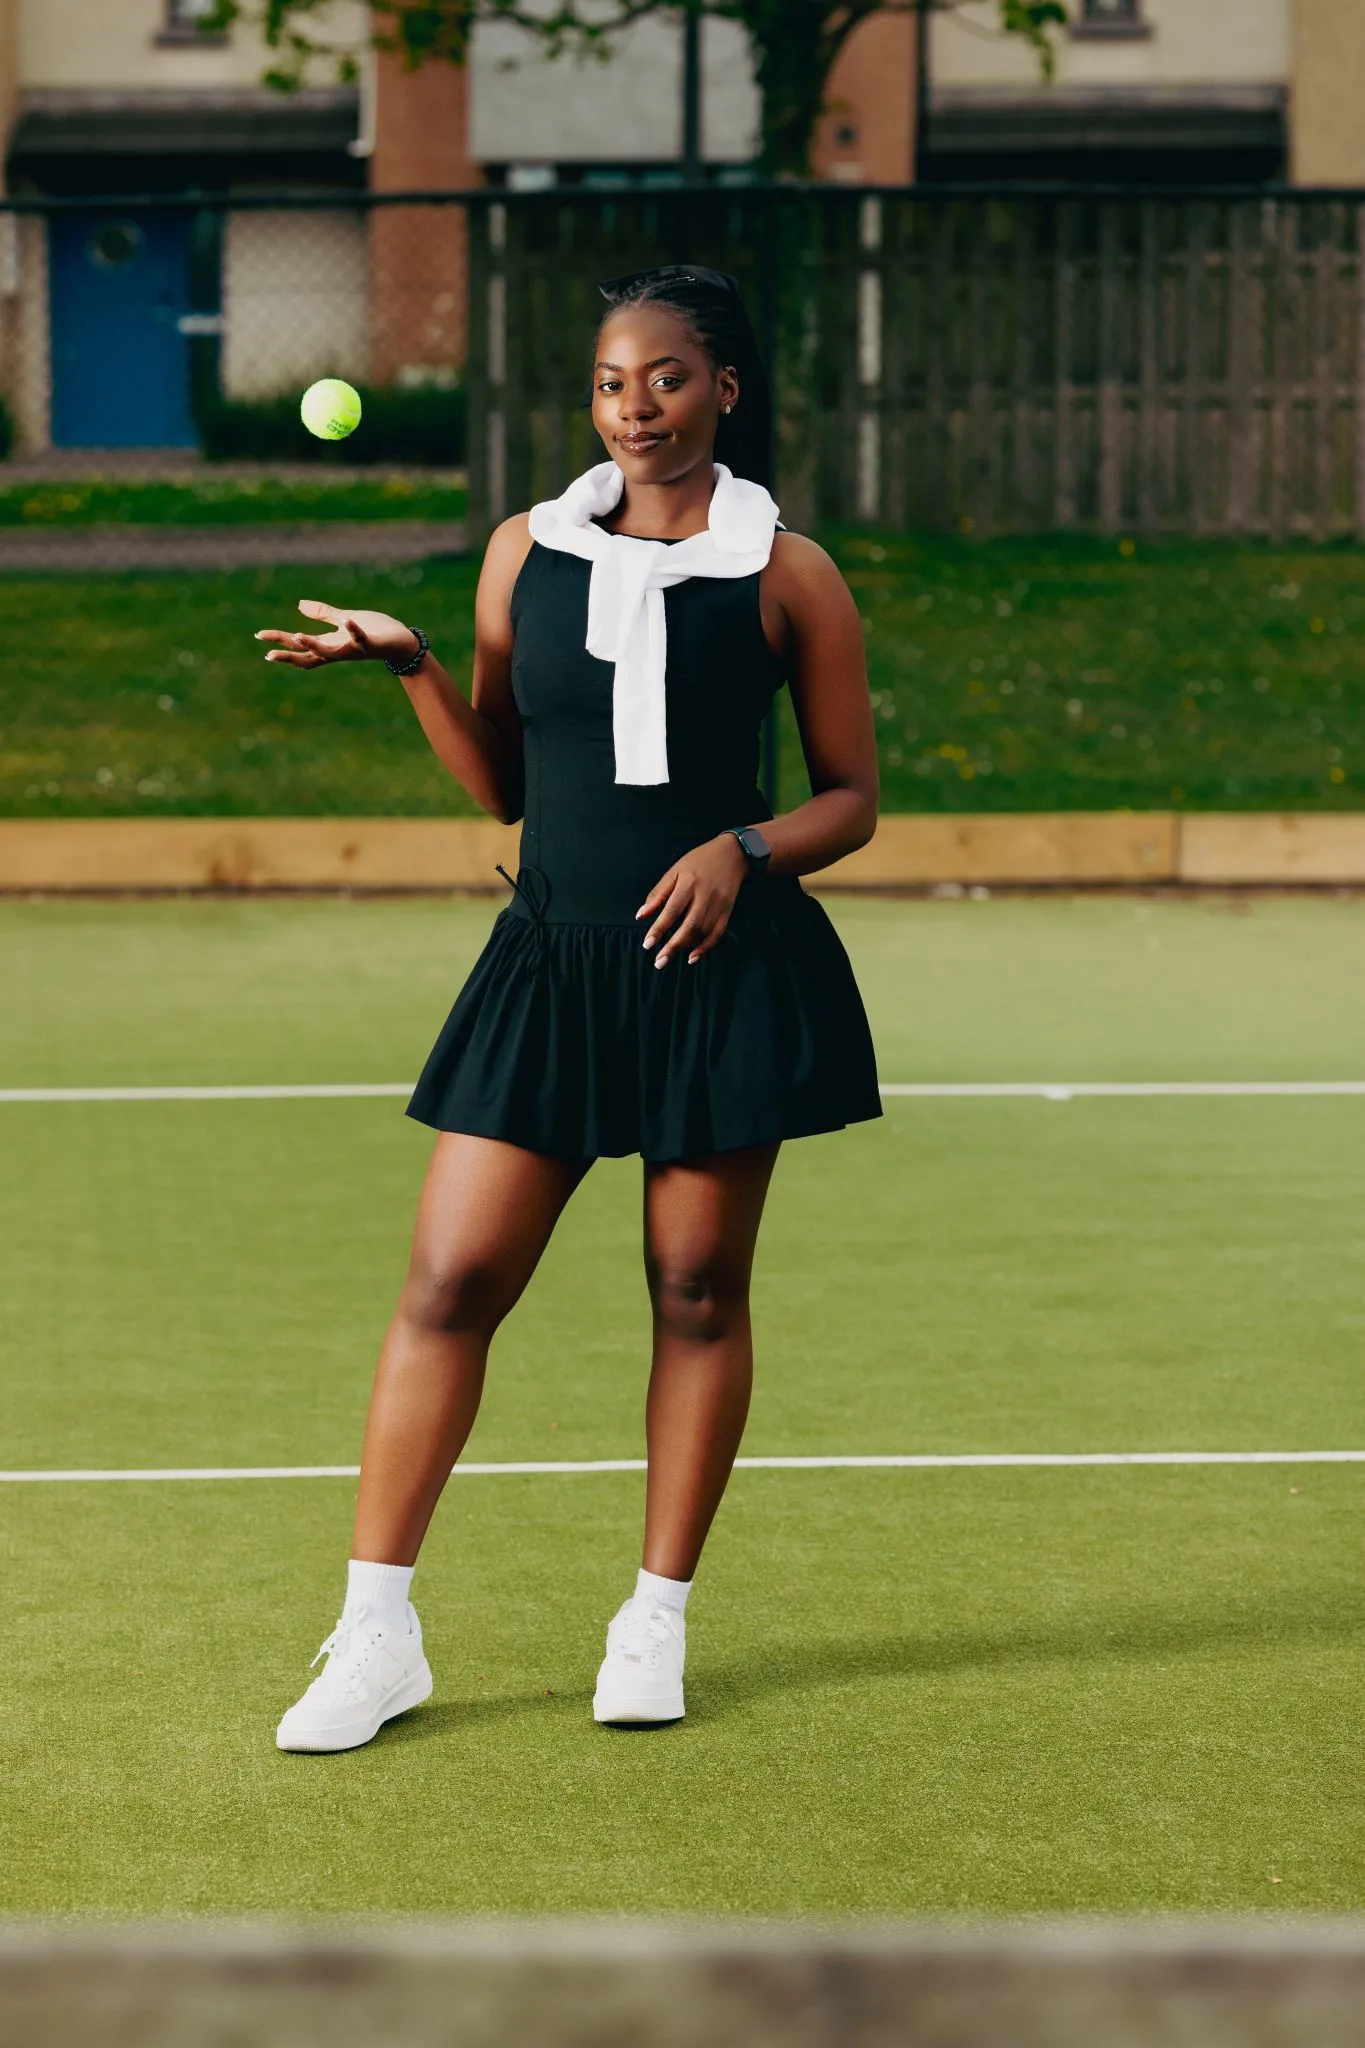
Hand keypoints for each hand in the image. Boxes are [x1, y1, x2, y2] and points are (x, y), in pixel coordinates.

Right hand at [254, 600, 421, 668]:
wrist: (403, 643)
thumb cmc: (376, 631)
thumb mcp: (345, 619)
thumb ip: (324, 614)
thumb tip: (299, 605)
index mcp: (331, 643)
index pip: (300, 644)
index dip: (280, 640)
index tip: (259, 635)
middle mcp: (339, 651)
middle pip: (308, 655)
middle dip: (289, 654)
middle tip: (269, 653)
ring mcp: (354, 649)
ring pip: (330, 652)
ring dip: (313, 645)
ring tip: (297, 635)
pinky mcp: (372, 645)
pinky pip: (361, 640)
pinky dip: (354, 631)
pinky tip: (347, 621)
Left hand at [636, 833, 748, 967]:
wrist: (732, 854)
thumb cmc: (699, 861)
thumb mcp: (675, 871)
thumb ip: (658, 893)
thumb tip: (641, 915)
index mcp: (688, 883)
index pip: (672, 910)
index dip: (659, 929)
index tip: (648, 944)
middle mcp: (705, 895)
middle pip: (689, 926)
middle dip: (672, 946)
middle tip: (659, 961)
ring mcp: (718, 904)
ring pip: (702, 931)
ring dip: (686, 947)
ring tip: (670, 956)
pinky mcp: (728, 910)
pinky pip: (717, 933)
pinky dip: (706, 947)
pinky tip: (693, 957)